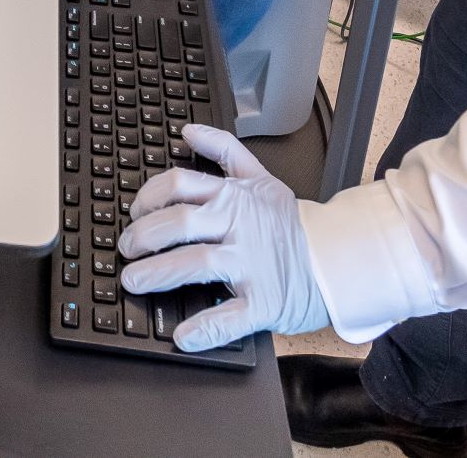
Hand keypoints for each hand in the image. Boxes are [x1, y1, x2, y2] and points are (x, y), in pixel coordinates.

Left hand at [117, 124, 328, 350]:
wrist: (340, 258)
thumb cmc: (294, 224)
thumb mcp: (260, 177)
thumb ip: (224, 151)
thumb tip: (189, 131)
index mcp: (233, 198)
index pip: (179, 185)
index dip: (148, 198)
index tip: (134, 213)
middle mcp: (237, 227)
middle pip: (178, 223)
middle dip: (143, 237)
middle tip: (126, 250)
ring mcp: (249, 264)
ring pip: (195, 263)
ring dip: (158, 274)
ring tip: (134, 282)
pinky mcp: (263, 301)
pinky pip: (228, 316)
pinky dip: (204, 328)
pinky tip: (183, 335)